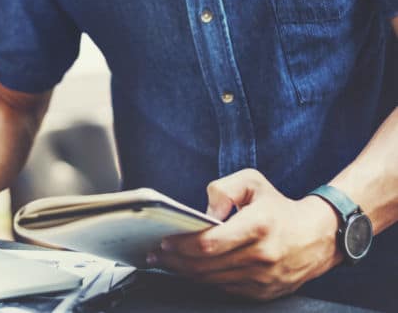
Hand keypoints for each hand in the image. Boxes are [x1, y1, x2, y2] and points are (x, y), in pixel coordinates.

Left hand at [148, 169, 343, 299]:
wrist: (319, 236)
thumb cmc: (278, 206)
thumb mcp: (253, 182)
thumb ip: (224, 189)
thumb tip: (205, 211)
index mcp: (257, 226)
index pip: (208, 243)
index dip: (181, 245)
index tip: (164, 241)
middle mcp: (261, 255)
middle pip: (205, 265)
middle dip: (175, 260)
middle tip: (156, 253)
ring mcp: (264, 278)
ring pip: (212, 280)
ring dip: (186, 272)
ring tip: (168, 261)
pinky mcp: (264, 292)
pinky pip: (225, 288)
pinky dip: (206, 280)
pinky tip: (192, 270)